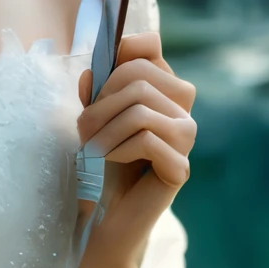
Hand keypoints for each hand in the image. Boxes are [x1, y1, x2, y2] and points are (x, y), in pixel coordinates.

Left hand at [75, 30, 195, 267]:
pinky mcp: (180, 167)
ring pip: (143, 109)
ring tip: (90, 147)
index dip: (124, 50)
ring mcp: (186, 139)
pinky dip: (118, 148)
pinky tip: (108, 161)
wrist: (102, 219)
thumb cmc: (99, 165)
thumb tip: (92, 70)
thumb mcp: (93, 119)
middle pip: (141, 78)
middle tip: (82, 127)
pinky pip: (148, 140)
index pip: (151, 48)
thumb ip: (95, 92)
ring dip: (104, 128)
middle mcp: (182, 110)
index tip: (97, 76)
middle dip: (102, 100)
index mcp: (162, 91)